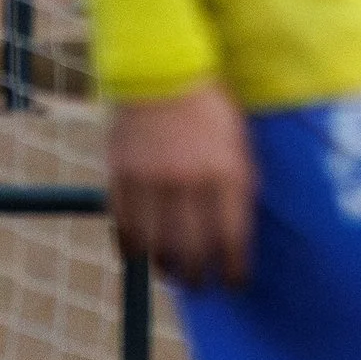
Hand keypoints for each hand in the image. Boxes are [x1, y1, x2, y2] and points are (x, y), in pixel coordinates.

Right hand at [107, 82, 254, 288]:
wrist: (163, 73)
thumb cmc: (211, 112)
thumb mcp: (239, 145)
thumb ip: (240, 186)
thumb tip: (237, 236)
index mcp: (227, 172)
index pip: (232, 238)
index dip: (233, 269)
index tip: (234, 284)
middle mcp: (190, 180)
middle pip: (193, 249)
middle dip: (199, 276)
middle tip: (201, 286)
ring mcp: (152, 179)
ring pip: (156, 244)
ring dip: (165, 267)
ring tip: (173, 274)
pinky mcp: (121, 175)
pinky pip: (124, 226)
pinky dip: (132, 248)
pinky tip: (141, 255)